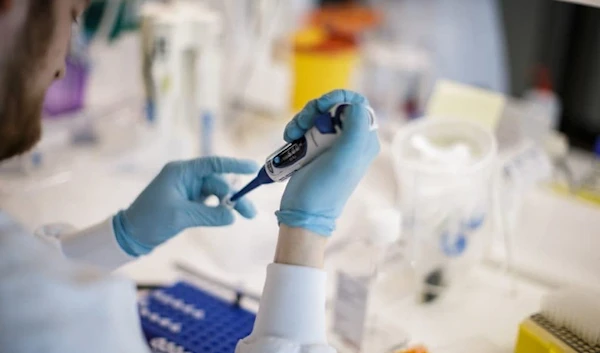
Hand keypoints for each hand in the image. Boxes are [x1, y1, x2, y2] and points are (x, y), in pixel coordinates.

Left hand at [113, 157, 257, 255]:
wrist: (131, 235)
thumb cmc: (150, 220)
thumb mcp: (180, 216)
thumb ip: (209, 214)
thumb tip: (232, 215)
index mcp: (181, 172)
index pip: (212, 164)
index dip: (234, 165)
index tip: (253, 168)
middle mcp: (186, 177)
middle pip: (218, 182)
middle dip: (235, 196)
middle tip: (250, 213)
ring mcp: (188, 190)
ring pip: (217, 193)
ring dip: (230, 204)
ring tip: (246, 216)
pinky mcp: (189, 202)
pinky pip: (211, 203)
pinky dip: (221, 209)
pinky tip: (230, 216)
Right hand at [276, 90, 379, 235]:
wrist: (303, 212)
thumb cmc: (325, 188)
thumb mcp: (345, 157)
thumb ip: (356, 128)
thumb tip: (355, 104)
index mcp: (364, 140)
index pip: (357, 104)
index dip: (339, 98)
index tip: (321, 106)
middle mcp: (351, 140)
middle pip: (334, 107)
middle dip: (315, 110)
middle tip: (301, 124)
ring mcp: (333, 144)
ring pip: (318, 115)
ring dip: (302, 119)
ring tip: (291, 134)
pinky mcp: (316, 148)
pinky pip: (307, 127)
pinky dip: (296, 128)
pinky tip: (289, 138)